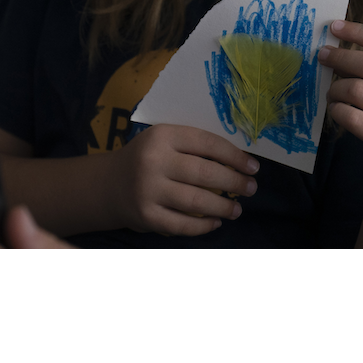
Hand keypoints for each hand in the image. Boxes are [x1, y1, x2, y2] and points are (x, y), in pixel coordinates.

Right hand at [106, 123, 260, 235]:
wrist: (109, 184)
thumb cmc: (148, 158)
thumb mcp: (165, 140)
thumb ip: (195, 145)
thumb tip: (239, 160)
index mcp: (163, 136)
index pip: (208, 143)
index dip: (235, 156)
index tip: (253, 167)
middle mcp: (154, 162)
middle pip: (205, 173)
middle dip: (234, 182)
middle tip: (251, 188)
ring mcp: (148, 191)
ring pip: (196, 201)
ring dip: (223, 207)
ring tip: (237, 209)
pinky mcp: (146, 216)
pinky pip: (182, 225)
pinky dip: (204, 226)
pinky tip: (216, 222)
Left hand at [319, 20, 362, 193]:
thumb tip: (341, 43)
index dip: (358, 31)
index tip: (334, 27)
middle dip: (339, 57)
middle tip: (322, 56)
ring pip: (356, 89)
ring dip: (336, 88)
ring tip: (332, 92)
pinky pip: (350, 116)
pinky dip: (337, 110)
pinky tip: (337, 109)